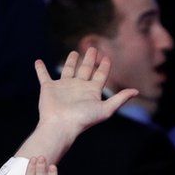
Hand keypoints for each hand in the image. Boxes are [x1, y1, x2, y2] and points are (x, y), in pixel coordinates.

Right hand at [16, 48, 138, 160]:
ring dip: (70, 61)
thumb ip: (120, 99)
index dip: (104, 66)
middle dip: (89, 59)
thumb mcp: (106, 109)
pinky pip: (43, 76)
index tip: (107, 57)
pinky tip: (38, 61)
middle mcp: (78, 88)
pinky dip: (40, 69)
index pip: (100, 76)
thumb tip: (136, 91)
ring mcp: (63, 87)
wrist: (61, 125)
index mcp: (91, 91)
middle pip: (85, 70)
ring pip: (68, 70)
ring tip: (74, 52)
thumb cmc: (83, 119)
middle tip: (93, 48)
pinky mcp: (48, 88)